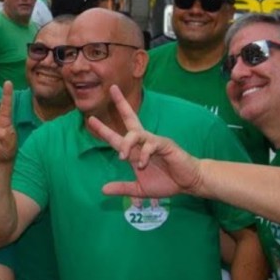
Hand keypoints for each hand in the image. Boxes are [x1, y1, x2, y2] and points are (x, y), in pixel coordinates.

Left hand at [87, 85, 202, 197]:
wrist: (189, 184)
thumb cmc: (166, 183)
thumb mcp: (139, 189)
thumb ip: (122, 188)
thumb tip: (102, 190)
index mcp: (135, 150)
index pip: (116, 137)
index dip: (103, 129)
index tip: (90, 119)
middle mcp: (143, 142)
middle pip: (130, 118)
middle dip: (121, 103)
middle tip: (112, 89)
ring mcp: (154, 141)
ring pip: (136, 133)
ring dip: (126, 144)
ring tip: (122, 157)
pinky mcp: (165, 144)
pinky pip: (151, 144)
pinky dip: (144, 154)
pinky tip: (142, 164)